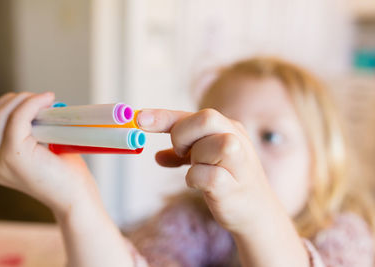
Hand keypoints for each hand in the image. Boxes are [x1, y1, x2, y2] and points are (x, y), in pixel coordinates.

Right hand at [0, 92, 99, 215]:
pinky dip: (32, 104)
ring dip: (23, 100)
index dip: (2, 106)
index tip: (26, 102)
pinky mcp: (14, 155)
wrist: (75, 197)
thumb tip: (23, 104)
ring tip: (45, 100)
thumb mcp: (34, 150)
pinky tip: (48, 100)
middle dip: (13, 100)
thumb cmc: (63, 173)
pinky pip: (17, 118)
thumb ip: (21, 132)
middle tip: (39, 99)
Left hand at [137, 108, 277, 232]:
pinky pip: (208, 176)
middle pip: (206, 118)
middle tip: (180, 152)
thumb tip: (157, 156)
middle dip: (183, 134)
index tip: (139, 119)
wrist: (256, 212)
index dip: (163, 116)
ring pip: (210, 145)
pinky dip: (194, 179)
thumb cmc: (228, 181)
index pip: (192, 114)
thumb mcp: (205, 160)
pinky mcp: (234, 186)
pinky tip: (199, 184)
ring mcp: (239, 162)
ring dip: (194, 158)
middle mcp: (237, 138)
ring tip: (198, 168)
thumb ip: (183, 155)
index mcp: (228, 128)